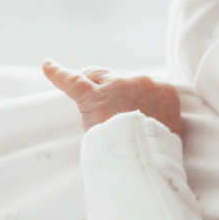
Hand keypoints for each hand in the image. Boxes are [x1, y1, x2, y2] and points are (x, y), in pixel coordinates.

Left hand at [43, 60, 182, 136]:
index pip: (144, 85)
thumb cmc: (159, 147)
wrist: (147, 153)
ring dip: (89, 78)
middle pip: (121, 80)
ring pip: (98, 76)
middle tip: (104, 94)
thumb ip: (159, 117)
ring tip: (81, 77)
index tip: (128, 102)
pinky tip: (47, 65)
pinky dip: (57, 73)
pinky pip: (72, 81)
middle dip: (111, 86)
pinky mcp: (93, 96)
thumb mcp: (170, 128)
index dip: (132, 94)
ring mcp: (116, 86)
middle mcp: (142, 82)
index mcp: (164, 89)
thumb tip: (148, 122)